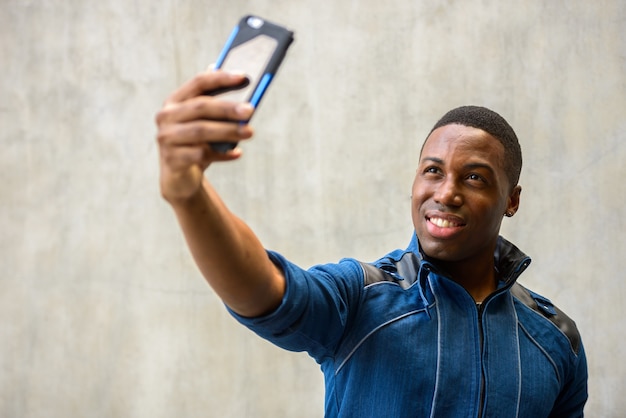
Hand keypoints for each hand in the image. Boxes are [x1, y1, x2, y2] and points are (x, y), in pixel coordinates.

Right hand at [155, 71, 254, 201]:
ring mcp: (167, 138)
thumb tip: (242, 84)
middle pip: (200, 107)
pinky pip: (201, 154)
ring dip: (228, 131)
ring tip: (250, 132)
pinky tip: (237, 154)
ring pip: (201, 131)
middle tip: (250, 110)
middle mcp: (166, 116)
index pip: (198, 83)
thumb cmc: (197, 143)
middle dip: (227, 108)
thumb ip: (217, 104)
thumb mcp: (204, 122)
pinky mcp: (172, 159)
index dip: (221, 78)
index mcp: (175, 101)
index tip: (244, 76)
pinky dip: (222, 154)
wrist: (180, 177)